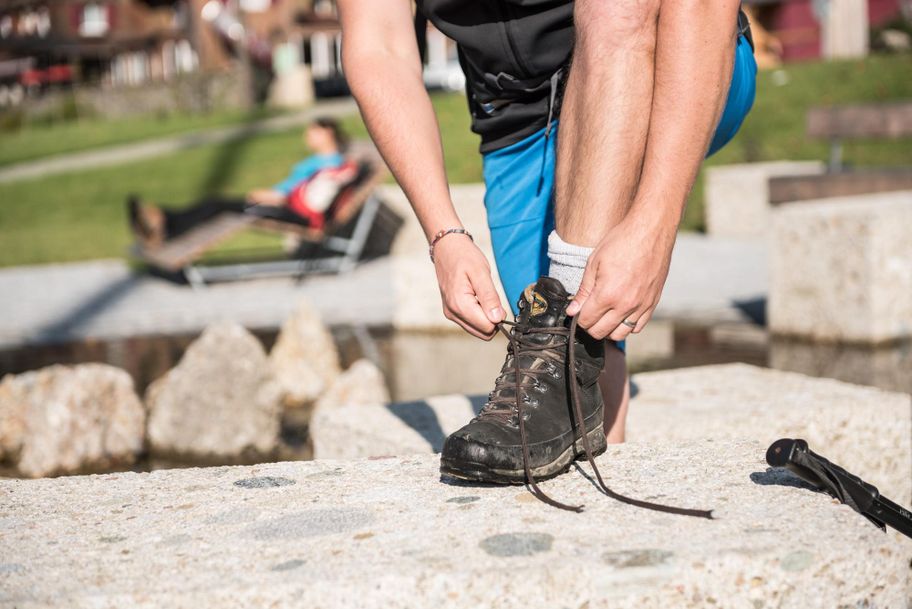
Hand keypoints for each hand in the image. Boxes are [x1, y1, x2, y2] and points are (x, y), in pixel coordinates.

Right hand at [432, 234, 505, 338]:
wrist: (447, 249)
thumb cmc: (464, 257)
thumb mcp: (481, 273)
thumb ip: (490, 297)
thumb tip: (498, 319)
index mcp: (460, 304)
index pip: (487, 328)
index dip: (498, 317)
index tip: (498, 301)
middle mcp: (453, 313)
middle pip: (483, 333)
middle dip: (493, 320)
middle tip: (493, 299)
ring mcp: (451, 314)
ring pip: (478, 330)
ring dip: (486, 317)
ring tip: (483, 296)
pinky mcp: (452, 312)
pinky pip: (471, 323)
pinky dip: (479, 315)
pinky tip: (477, 299)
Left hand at [565, 219, 674, 340]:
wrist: (650, 231)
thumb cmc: (620, 242)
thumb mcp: (594, 263)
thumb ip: (583, 291)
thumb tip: (572, 310)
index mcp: (607, 294)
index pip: (586, 321)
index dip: (577, 318)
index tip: (576, 310)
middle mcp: (625, 305)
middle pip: (601, 332)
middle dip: (589, 326)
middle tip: (587, 314)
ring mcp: (641, 306)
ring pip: (619, 334)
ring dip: (607, 330)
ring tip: (602, 316)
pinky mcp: (652, 303)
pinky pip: (637, 327)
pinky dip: (626, 326)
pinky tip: (620, 315)